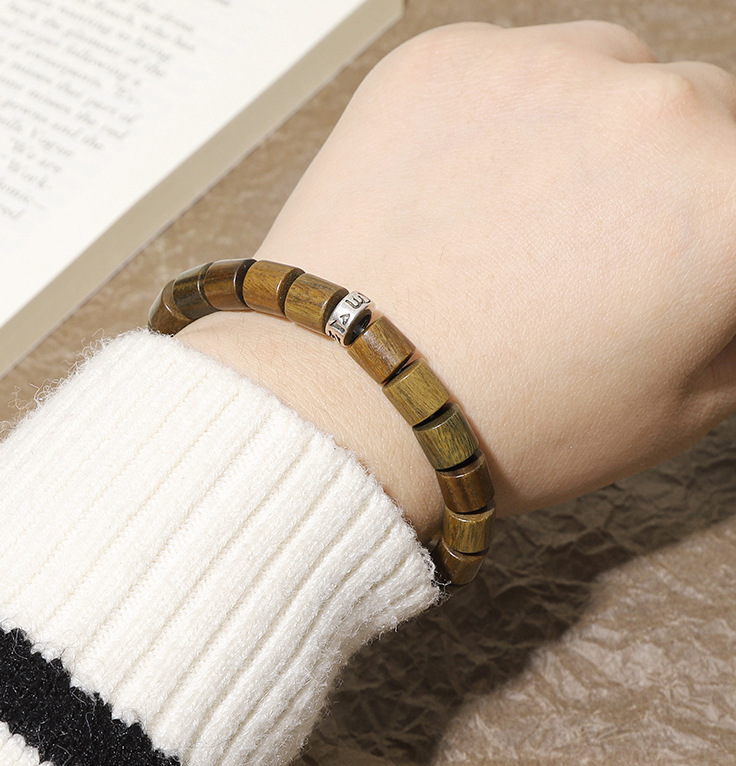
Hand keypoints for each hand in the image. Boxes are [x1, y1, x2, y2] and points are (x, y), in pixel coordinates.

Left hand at [181, 21, 735, 531]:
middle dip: (660, 176)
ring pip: (604, 73)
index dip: (712, 233)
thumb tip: (720, 273)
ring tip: (518, 219)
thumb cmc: (502, 423)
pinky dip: (499, 118)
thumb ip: (729, 321)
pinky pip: (506, 67)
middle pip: (695, 114)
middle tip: (595, 247)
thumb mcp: (672, 409)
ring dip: (586, 132)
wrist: (348, 402)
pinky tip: (460, 191)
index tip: (669, 262)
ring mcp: (537, 68)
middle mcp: (650, 109)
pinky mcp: (441, 61)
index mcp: (728, 201)